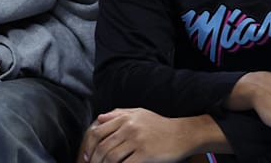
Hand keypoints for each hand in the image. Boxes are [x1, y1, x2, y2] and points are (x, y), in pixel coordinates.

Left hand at [77, 108, 194, 162]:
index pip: (98, 131)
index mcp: (124, 118)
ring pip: (111, 156)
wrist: (183, 133)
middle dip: (94, 159)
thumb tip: (99, 118)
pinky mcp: (145, 153)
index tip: (87, 155)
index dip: (89, 145)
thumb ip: (118, 114)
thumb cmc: (160, 125)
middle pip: (102, 146)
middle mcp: (128, 127)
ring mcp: (137, 141)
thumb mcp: (139, 113)